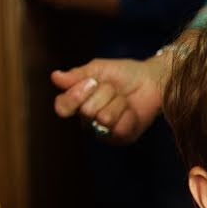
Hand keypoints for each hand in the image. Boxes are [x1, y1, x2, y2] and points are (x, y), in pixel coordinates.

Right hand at [51, 55, 166, 143]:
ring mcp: (104, 131)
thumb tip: (55, 77)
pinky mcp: (121, 137)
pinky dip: (128, 114)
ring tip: (124, 98)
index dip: (75, 96)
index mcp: (78, 102)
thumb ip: (77, 75)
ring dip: (118, 102)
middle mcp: (87, 120)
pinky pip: (119, 128)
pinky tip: (132, 110)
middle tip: (114, 88)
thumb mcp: (97, 69)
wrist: (151, 79)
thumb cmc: (124, 74)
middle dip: (104, 93)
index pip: (62, 107)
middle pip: (86, 110)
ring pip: (104, 117)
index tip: (91, 82)